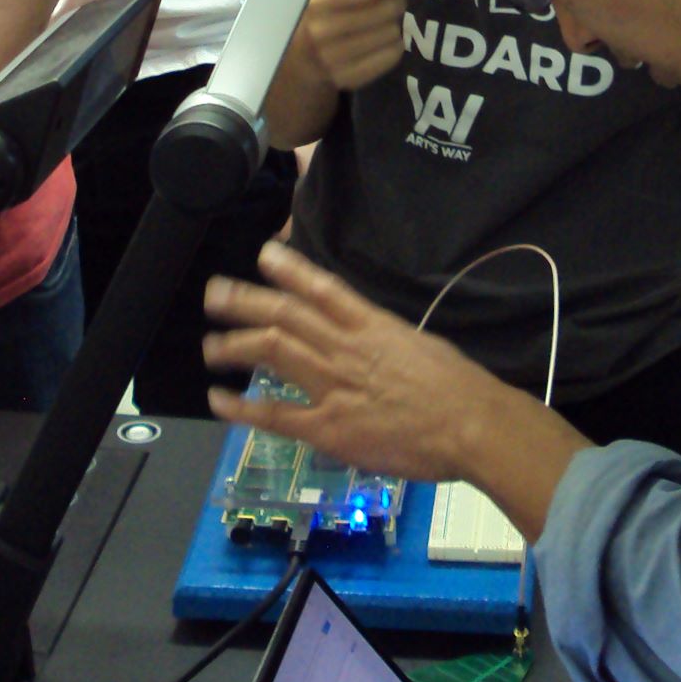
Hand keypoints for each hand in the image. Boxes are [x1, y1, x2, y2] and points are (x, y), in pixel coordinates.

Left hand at [202, 240, 505, 482]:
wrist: (470, 424)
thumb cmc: (456, 387)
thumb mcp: (419, 346)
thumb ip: (387, 342)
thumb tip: (373, 342)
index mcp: (371, 325)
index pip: (322, 289)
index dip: (289, 269)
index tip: (264, 254)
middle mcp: (344, 347)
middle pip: (283, 315)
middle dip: (244, 302)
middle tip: (214, 294)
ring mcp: (332, 385)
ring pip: (272, 352)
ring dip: (235, 345)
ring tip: (210, 346)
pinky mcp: (328, 427)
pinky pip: (276, 414)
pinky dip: (242, 407)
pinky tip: (219, 401)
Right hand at [297, 0, 412, 91]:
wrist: (303, 54)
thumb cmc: (324, 5)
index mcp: (317, 0)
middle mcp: (323, 31)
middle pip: (386, 10)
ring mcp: (335, 59)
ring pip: (392, 32)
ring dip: (394, 22)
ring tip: (382, 19)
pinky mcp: (350, 78)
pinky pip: (392, 55)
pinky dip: (394, 44)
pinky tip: (380, 38)